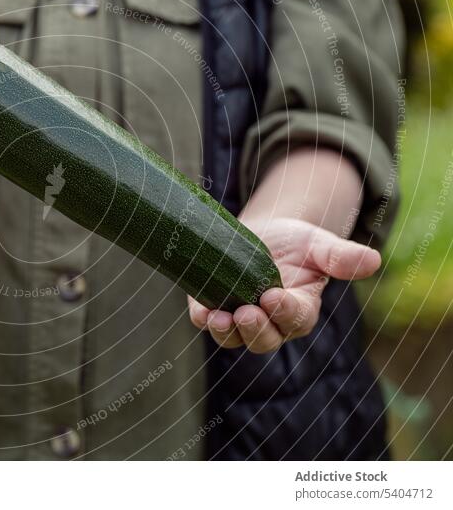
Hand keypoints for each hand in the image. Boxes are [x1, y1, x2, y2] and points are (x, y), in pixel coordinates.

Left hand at [188, 217, 380, 352]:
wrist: (260, 233)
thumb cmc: (295, 242)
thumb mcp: (318, 244)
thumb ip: (340, 256)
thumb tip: (372, 260)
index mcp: (300, 309)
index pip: (296, 319)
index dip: (285, 312)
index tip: (274, 296)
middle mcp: (271, 322)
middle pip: (264, 339)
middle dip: (255, 330)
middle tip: (245, 312)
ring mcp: (240, 317)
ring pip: (233, 338)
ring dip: (225, 331)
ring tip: (218, 316)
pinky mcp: (213, 307)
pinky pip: (206, 321)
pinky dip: (202, 319)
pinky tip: (200, 309)